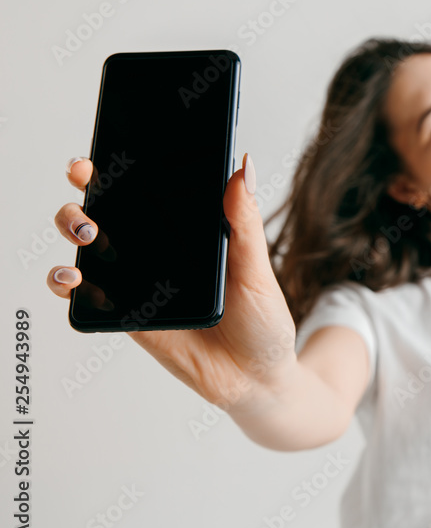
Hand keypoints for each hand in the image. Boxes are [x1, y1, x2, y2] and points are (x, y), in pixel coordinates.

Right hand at [48, 154, 297, 411]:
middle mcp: (159, 250)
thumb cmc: (263, 320)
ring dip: (72, 229)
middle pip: (110, 211)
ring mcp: (139, 282)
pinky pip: (88, 295)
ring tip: (86, 231)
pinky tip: (73, 277)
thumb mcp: (257, 268)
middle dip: (87, 190)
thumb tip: (242, 164)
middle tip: (85, 181)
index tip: (108, 150)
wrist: (256, 378)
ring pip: (90, 247)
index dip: (125, 167)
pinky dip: (69, 282)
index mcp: (190, 231)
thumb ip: (244, 220)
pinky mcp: (128, 315)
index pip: (151, 190)